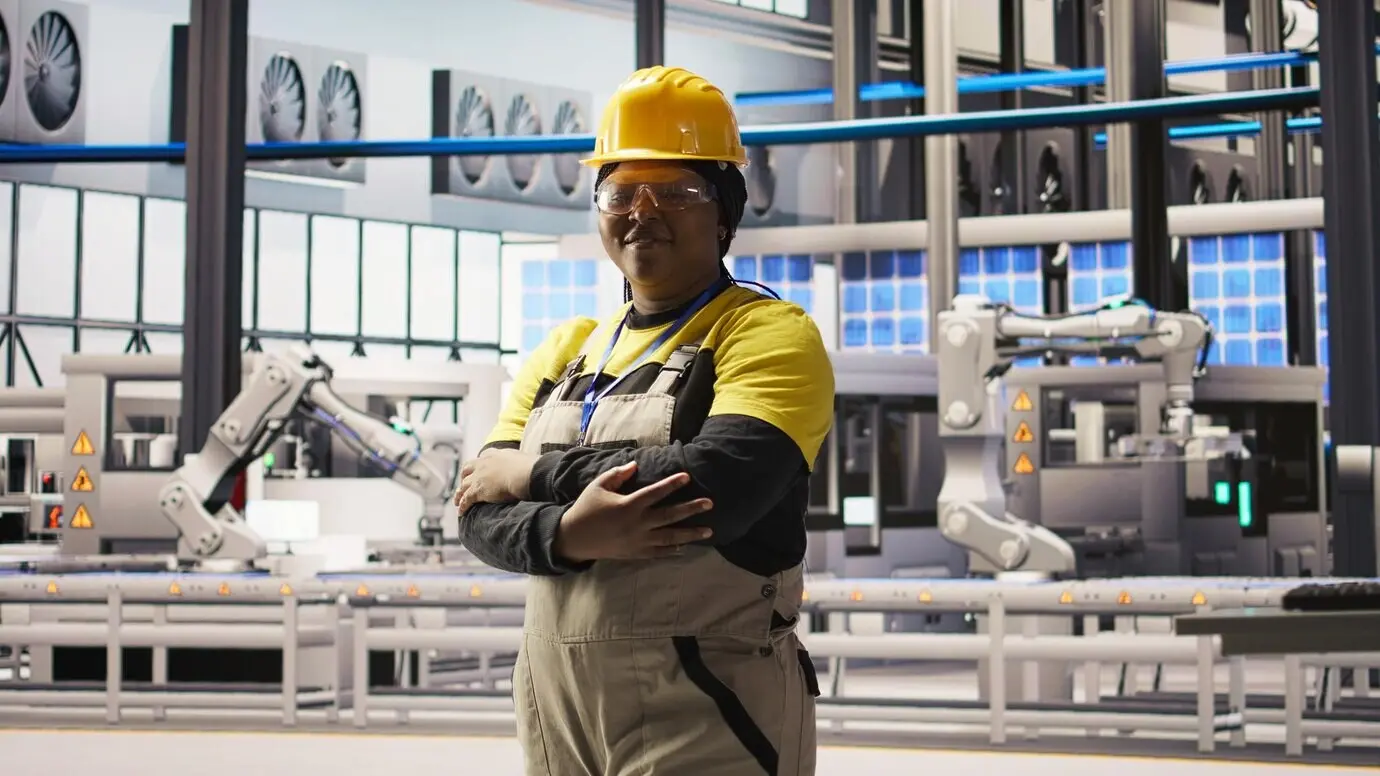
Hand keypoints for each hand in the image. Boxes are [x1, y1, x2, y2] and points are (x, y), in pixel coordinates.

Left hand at [454, 449, 538, 513]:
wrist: (526, 474)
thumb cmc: (530, 468)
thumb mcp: (524, 460)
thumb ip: (521, 463)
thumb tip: (532, 466)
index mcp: (495, 454)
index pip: (483, 456)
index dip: (479, 464)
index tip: (478, 468)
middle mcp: (484, 463)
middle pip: (467, 469)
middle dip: (464, 476)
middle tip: (463, 483)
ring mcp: (479, 477)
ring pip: (463, 485)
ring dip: (459, 493)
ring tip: (457, 500)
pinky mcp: (478, 490)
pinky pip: (466, 499)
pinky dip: (462, 505)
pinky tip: (461, 511)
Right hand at [554, 462, 713, 562]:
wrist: (574, 538)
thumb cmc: (586, 508)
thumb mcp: (598, 486)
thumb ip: (617, 474)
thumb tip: (636, 464)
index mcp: (628, 505)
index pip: (655, 492)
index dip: (672, 484)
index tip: (687, 476)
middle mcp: (637, 524)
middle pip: (670, 516)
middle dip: (691, 509)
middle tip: (709, 504)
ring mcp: (637, 541)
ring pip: (670, 538)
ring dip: (690, 535)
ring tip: (709, 532)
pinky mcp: (634, 553)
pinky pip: (658, 553)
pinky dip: (672, 550)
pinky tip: (684, 547)